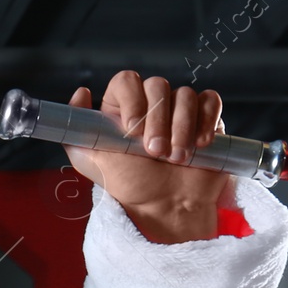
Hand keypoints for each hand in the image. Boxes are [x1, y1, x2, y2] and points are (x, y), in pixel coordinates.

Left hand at [63, 71, 231, 243]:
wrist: (166, 207)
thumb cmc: (130, 186)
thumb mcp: (91, 162)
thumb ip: (76, 130)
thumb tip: (81, 93)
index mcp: (122, 108)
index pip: (126, 81)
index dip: (132, 100)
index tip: (132, 129)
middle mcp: (151, 104)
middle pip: (157, 85)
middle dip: (158, 121)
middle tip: (155, 153)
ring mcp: (180, 109)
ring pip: (185, 95)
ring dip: (181, 129)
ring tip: (177, 159)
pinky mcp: (206, 118)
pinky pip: (211, 101)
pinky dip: (206, 121)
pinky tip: (200, 145)